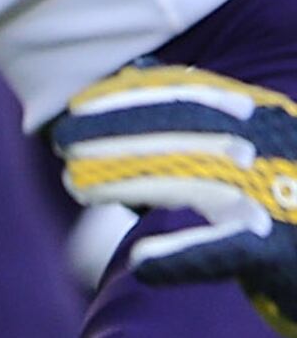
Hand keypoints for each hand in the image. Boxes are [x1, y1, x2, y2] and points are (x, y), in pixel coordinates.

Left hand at [52, 62, 296, 337]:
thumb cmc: (288, 191)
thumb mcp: (249, 141)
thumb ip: (197, 115)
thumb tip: (133, 73)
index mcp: (262, 116)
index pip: (188, 95)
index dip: (127, 98)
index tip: (77, 106)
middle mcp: (273, 147)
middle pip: (184, 132)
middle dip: (116, 133)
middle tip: (62, 142)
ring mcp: (279, 197)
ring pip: (195, 182)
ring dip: (130, 181)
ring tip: (76, 184)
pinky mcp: (282, 252)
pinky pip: (228, 252)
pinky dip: (185, 257)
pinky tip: (142, 264)